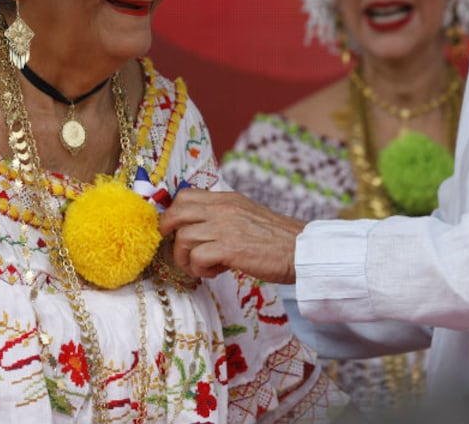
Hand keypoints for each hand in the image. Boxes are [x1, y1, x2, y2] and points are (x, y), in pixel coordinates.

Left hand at [159, 188, 305, 282]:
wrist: (301, 250)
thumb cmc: (275, 238)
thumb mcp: (246, 214)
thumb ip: (222, 215)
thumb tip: (196, 226)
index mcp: (226, 199)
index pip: (185, 195)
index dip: (172, 213)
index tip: (174, 230)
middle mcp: (223, 209)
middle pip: (176, 213)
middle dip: (168, 233)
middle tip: (178, 250)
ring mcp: (225, 228)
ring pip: (183, 239)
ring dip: (187, 259)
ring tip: (204, 267)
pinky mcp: (230, 249)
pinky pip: (197, 258)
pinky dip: (200, 270)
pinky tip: (216, 272)